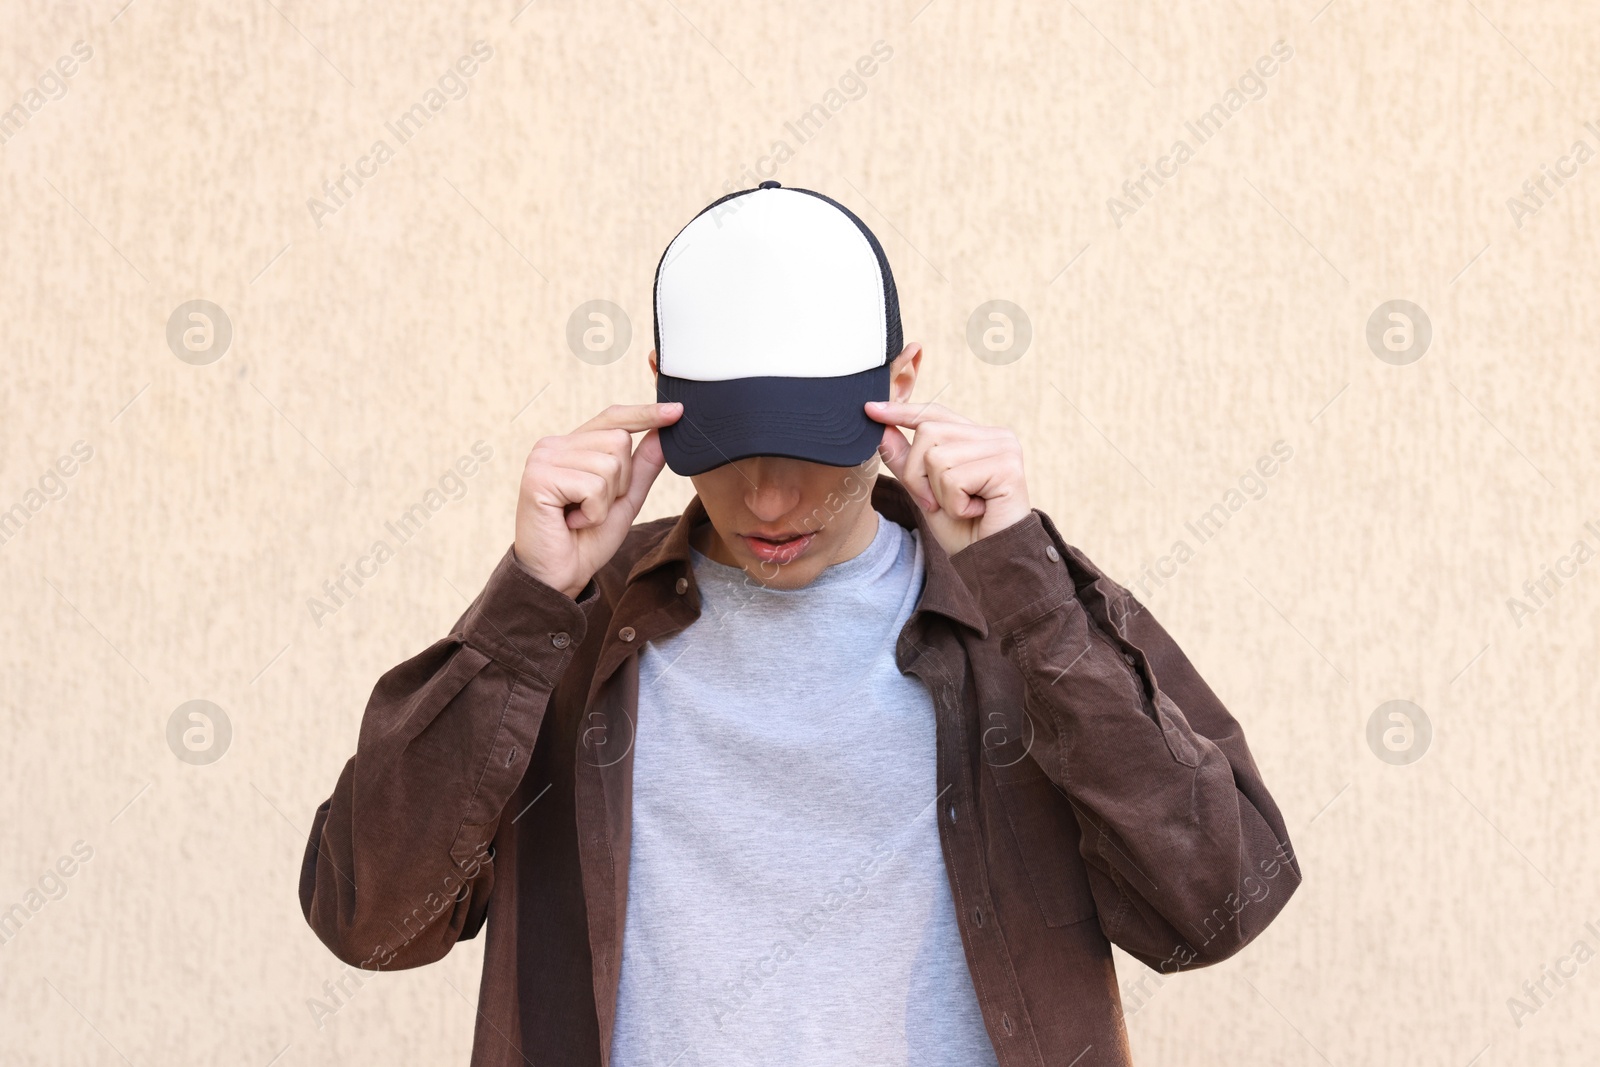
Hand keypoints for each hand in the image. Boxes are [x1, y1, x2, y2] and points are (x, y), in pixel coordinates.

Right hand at [514, 402, 681, 598]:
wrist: (559, 576)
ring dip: (605, 501)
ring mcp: (544, 458)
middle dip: (620, 483)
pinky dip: (592, 513)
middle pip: (618, 441)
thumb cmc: (587, 540)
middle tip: (591, 508)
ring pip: (609, 464)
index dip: (645, 414)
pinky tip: (571, 522)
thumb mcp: (625, 500)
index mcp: (573, 446)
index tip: (678, 411)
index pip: (613, 419)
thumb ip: (642, 467)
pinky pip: (593, 486)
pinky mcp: (538, 477)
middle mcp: (554, 445)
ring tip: (580, 516)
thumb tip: (663, 433)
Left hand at [866, 400, 1030, 554]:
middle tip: (939, 503)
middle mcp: (995, 436)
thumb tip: (882, 429)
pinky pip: (954, 479)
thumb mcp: (924, 492)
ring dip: (938, 494)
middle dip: (918, 475)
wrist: (991, 562)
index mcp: (978, 437)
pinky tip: (975, 511)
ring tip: (962, 508)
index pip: (935, 414)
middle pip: (928, 433)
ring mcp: (1004, 449)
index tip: (871, 410)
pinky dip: (955, 504)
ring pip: (938, 457)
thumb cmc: (963, 528)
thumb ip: (906, 461)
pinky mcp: (1008, 468)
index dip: (903, 412)